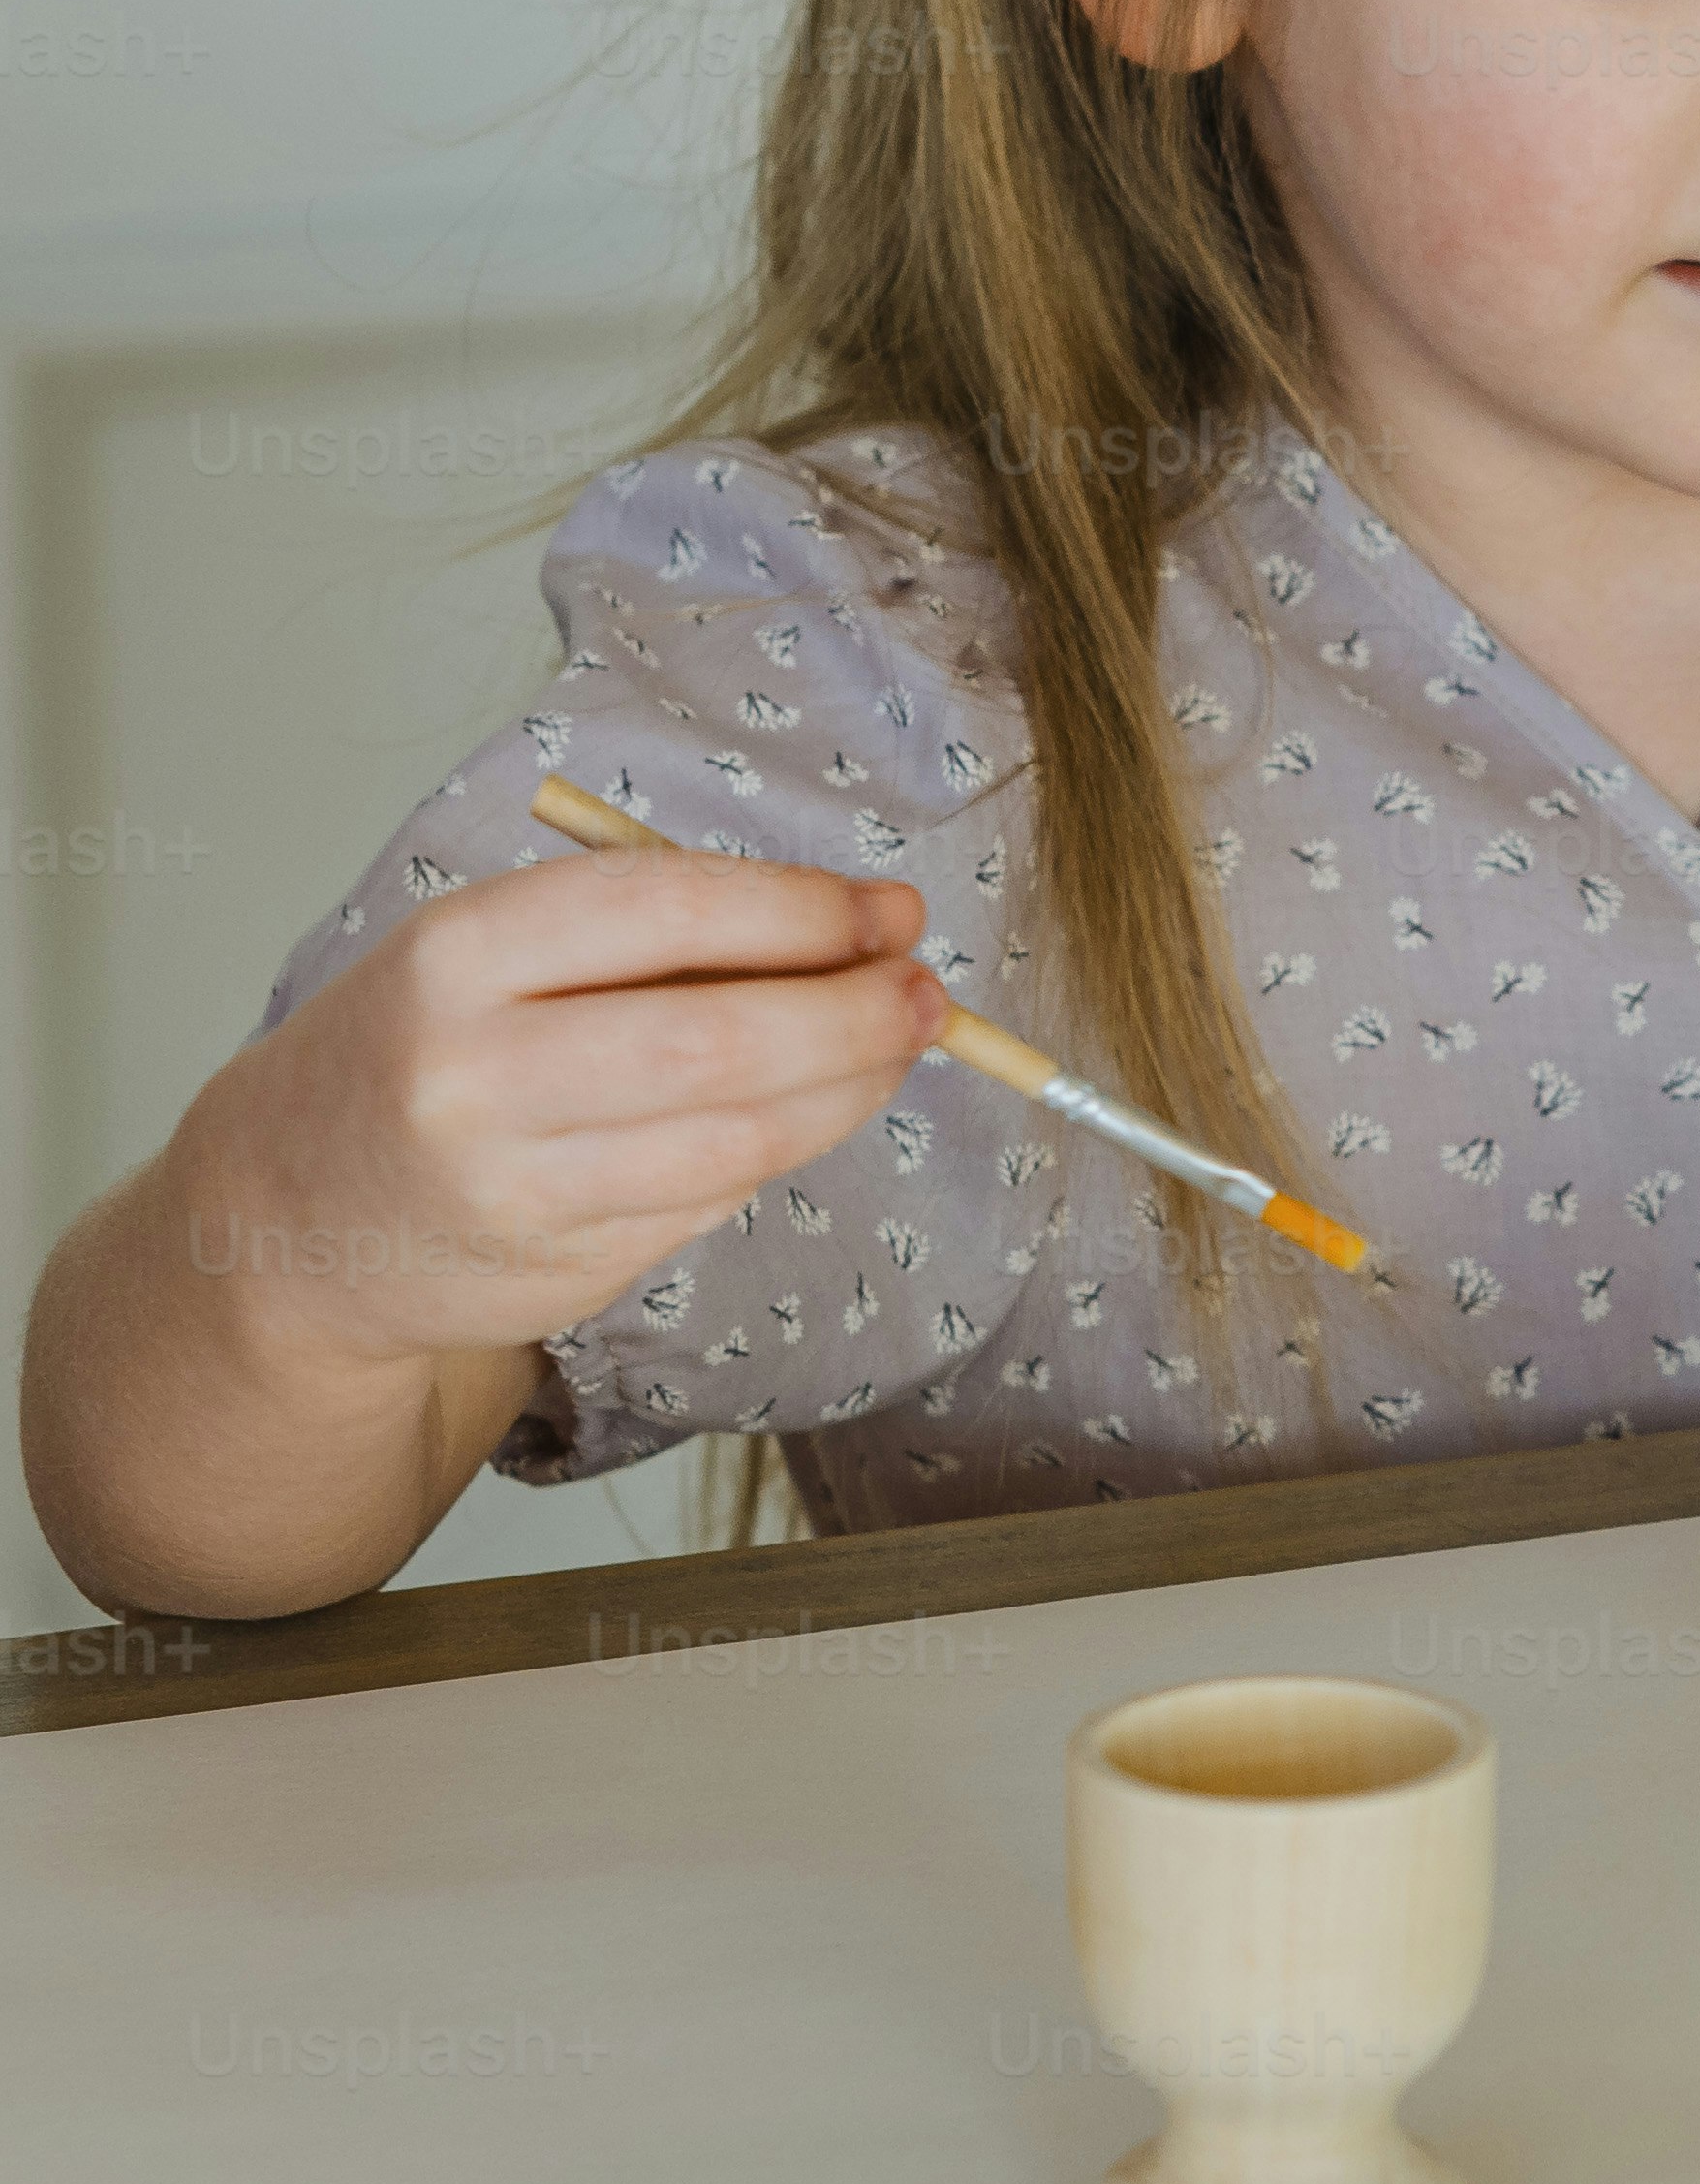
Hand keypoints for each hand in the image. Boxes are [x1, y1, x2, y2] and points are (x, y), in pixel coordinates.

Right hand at [179, 844, 948, 1376]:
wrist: (289, 1215)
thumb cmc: (421, 1047)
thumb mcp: (491, 952)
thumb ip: (646, 932)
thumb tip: (854, 926)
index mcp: (458, 956)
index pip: (665, 911)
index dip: (799, 911)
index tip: (886, 910)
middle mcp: (476, 1076)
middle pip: (718, 1041)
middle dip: (852, 1013)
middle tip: (926, 990)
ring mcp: (517, 1190)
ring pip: (734, 1138)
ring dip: (847, 1091)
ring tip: (900, 1044)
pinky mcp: (558, 1273)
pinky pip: (710, 1201)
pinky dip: (778, 1151)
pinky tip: (807, 1113)